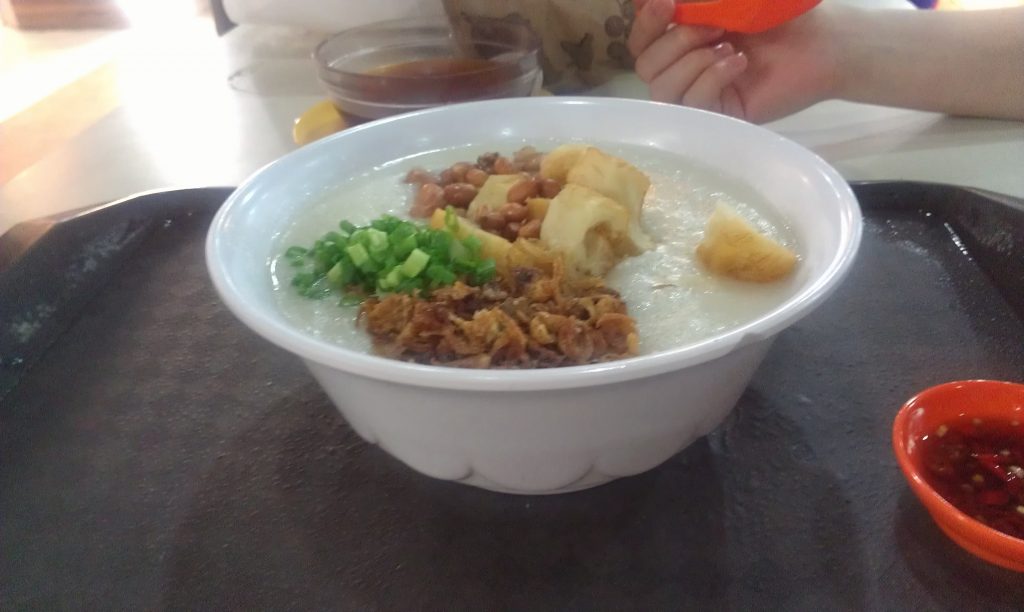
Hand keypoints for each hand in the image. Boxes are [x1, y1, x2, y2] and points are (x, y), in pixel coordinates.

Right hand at [628, 0, 841, 122]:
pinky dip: (711, 78)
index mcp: (683, 39)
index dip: (645, 24)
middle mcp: (686, 69)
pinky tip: (738, 64)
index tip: (667, 4)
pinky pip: (693, 105)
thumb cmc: (783, 14)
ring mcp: (702, 95)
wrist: (824, 41)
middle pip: (645, 66)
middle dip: (676, 41)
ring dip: (692, 62)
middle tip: (716, 26)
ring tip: (729, 46)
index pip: (641, 41)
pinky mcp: (721, 117)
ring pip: (663, 89)